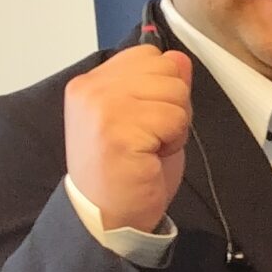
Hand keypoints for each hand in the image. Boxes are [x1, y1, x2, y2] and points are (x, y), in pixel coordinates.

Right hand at [63, 44, 192, 232]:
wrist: (109, 217)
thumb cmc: (128, 171)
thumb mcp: (146, 118)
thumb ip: (160, 85)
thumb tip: (180, 57)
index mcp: (91, 82)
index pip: (148, 54)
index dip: (162, 86)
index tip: (146, 119)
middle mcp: (91, 89)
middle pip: (166, 68)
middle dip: (172, 104)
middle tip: (150, 137)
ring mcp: (103, 108)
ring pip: (175, 92)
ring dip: (174, 124)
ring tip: (150, 147)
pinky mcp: (119, 130)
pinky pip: (175, 118)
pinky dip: (174, 140)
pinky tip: (151, 156)